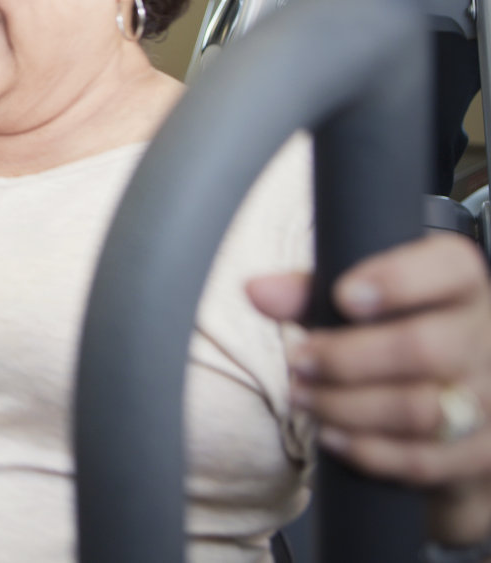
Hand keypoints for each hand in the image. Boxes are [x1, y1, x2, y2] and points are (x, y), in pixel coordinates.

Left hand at [248, 234, 490, 545]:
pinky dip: (368, 451)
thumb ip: (310, 291)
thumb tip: (257, 290)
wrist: (449, 407)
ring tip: (302, 396)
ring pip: (422, 409)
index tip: (344, 296)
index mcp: (462, 285)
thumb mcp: (357, 303)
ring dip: (347, 407)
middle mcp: (486, 338)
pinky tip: (330, 435)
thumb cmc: (396, 337)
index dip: (398, 279)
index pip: (450, 266)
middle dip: (347, 358)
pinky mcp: (480, 452)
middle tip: (298, 360)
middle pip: (425, 348)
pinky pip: (424, 460)